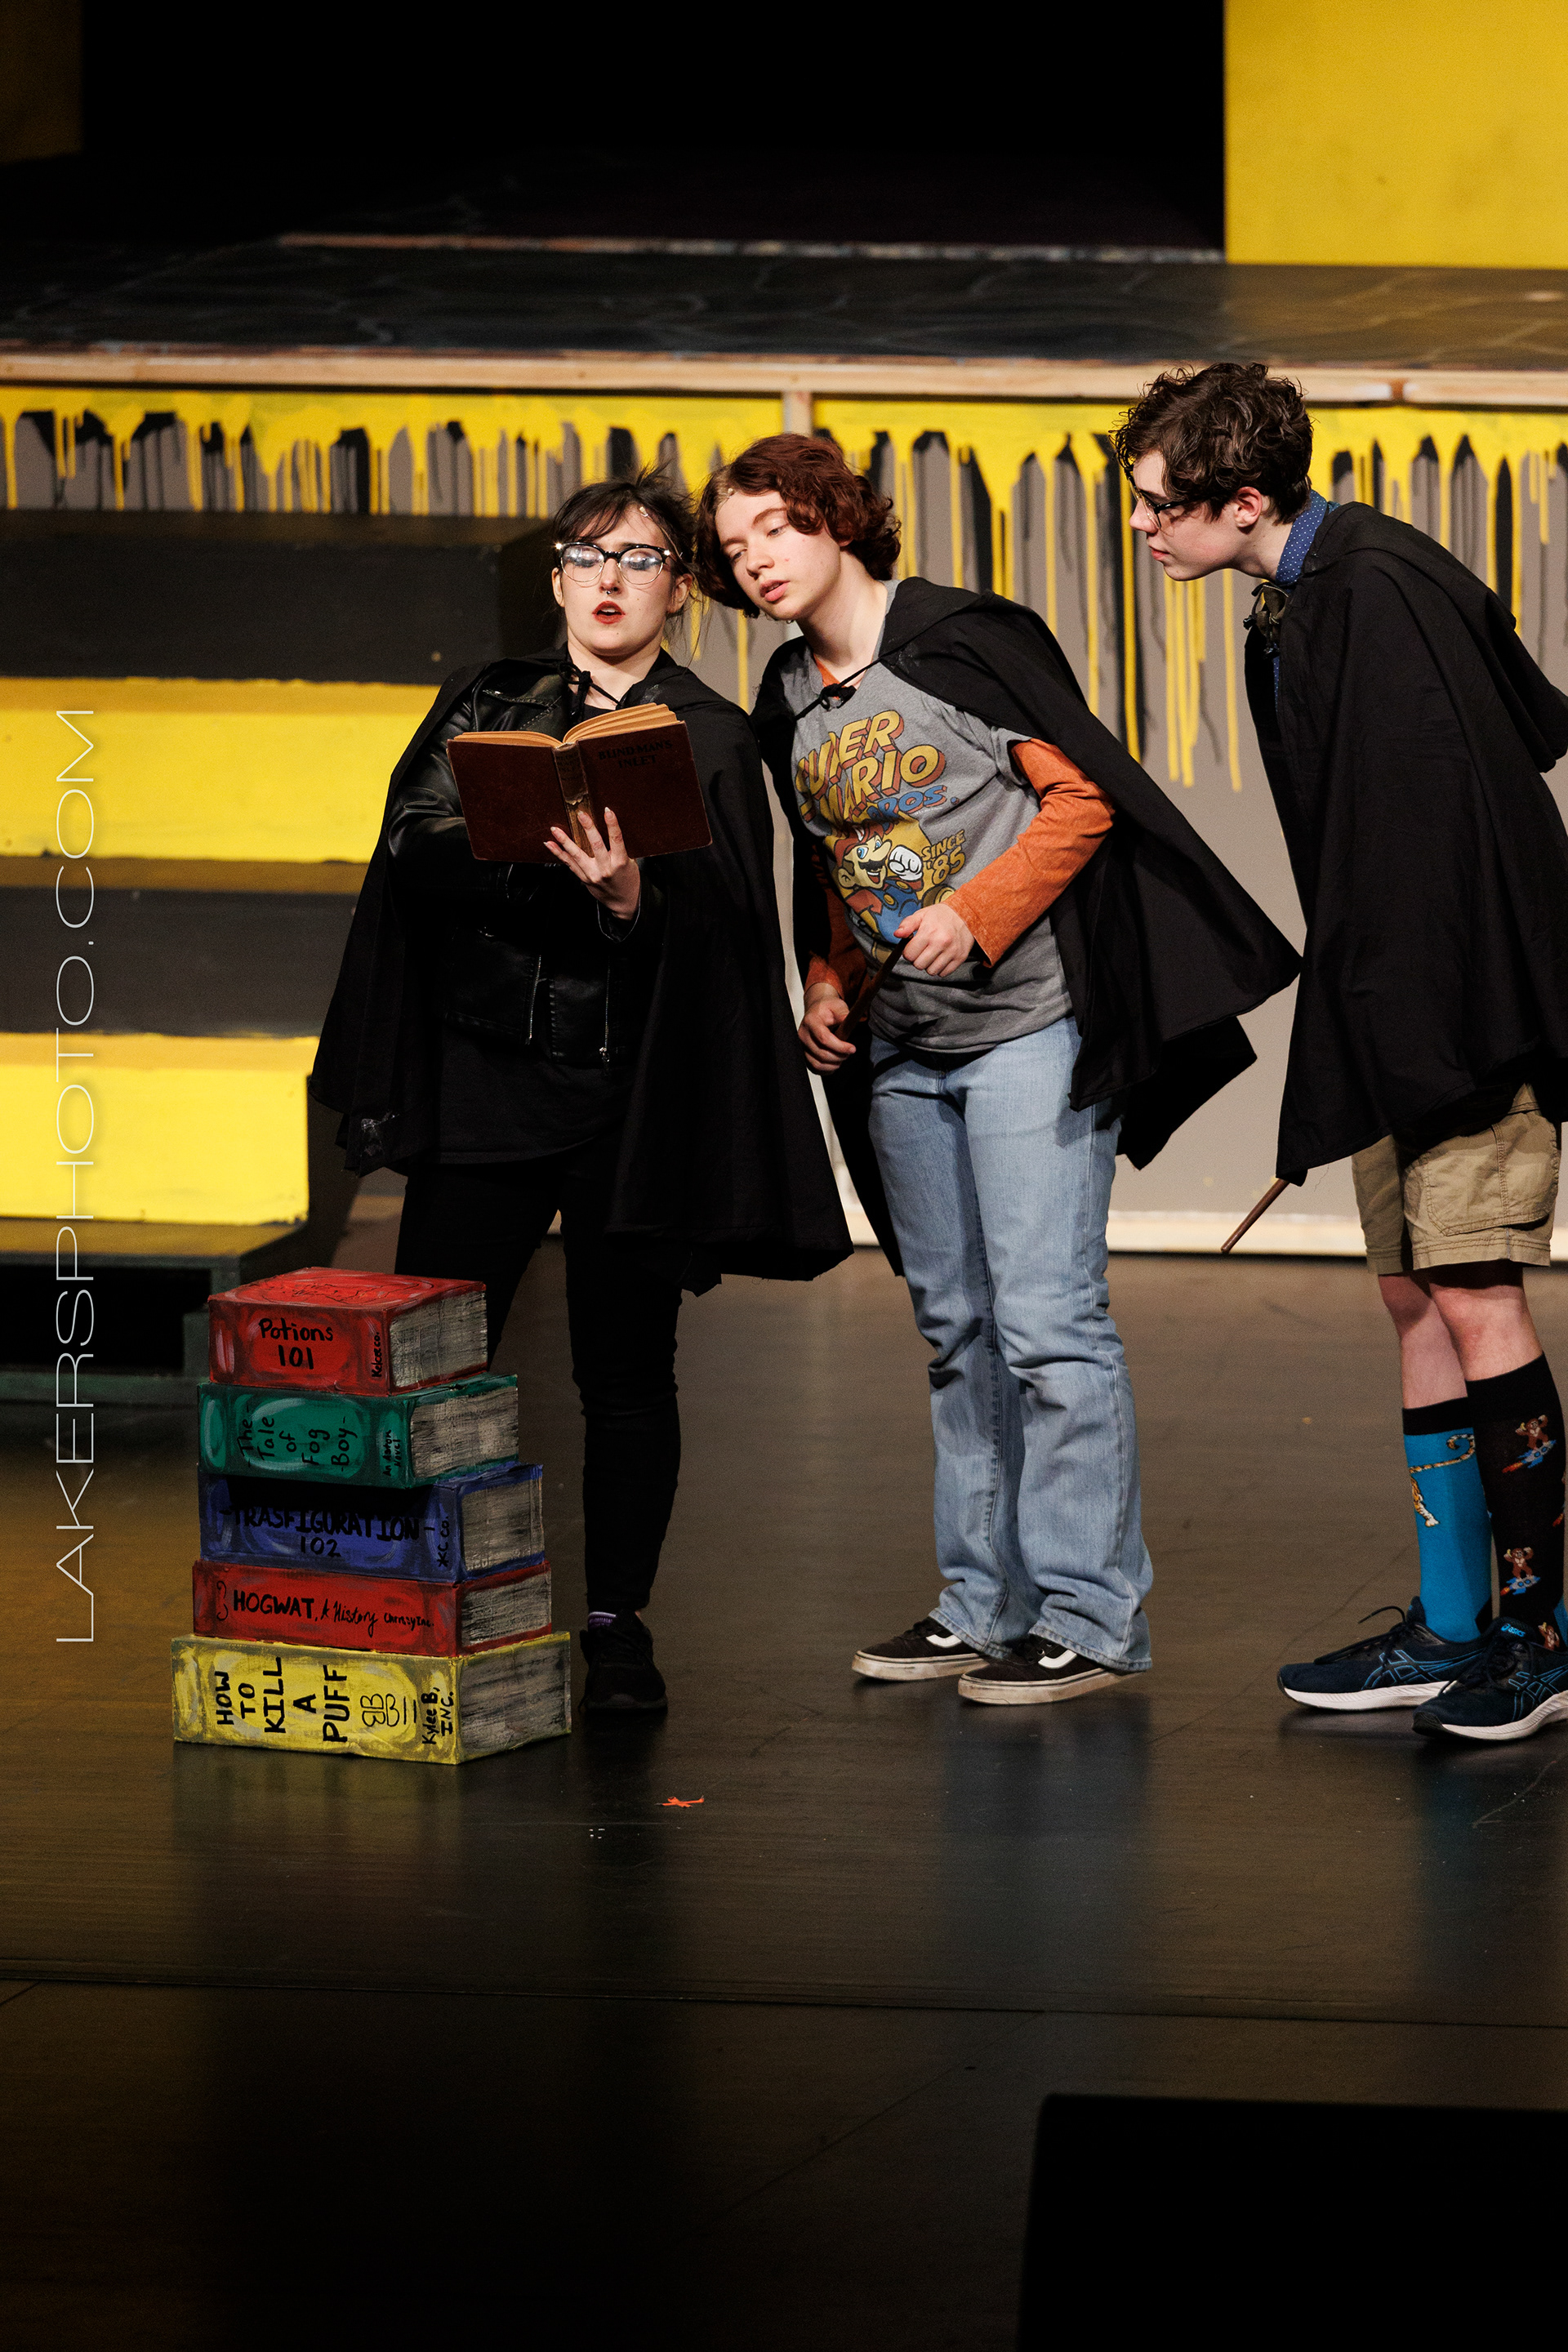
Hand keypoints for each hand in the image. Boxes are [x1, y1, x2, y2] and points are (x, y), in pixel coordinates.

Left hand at [547, 805, 640, 919]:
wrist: (623, 901)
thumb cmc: (627, 879)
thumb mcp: (630, 862)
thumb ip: (619, 848)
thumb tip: (608, 827)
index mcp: (620, 862)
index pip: (616, 839)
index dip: (612, 824)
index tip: (607, 811)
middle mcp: (605, 869)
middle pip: (595, 845)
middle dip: (588, 828)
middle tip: (581, 814)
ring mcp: (592, 874)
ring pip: (576, 855)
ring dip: (564, 840)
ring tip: (555, 829)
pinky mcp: (584, 878)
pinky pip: (569, 864)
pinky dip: (558, 853)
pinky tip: (550, 844)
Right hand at [799, 985, 856, 1074]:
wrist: (817, 1011)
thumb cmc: (827, 1009)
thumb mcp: (837, 1006)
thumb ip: (843, 1013)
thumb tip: (849, 1020)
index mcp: (811, 1021)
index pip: (824, 1038)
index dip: (840, 1046)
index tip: (852, 1048)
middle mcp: (803, 1035)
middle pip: (821, 1054)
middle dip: (839, 1056)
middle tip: (849, 1052)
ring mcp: (801, 1046)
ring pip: (817, 1064)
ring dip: (833, 1064)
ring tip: (843, 1057)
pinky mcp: (803, 1054)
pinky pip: (814, 1068)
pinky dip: (827, 1069)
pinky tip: (835, 1063)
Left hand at [894, 901, 972, 976]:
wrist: (965, 914)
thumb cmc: (940, 916)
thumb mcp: (921, 915)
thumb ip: (907, 924)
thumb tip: (897, 934)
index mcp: (929, 932)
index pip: (909, 955)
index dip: (908, 952)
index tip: (913, 947)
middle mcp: (941, 943)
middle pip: (919, 965)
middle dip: (917, 959)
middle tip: (923, 950)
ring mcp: (952, 951)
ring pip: (931, 971)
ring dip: (929, 965)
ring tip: (932, 954)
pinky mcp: (960, 958)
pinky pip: (944, 973)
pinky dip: (940, 968)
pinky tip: (941, 957)